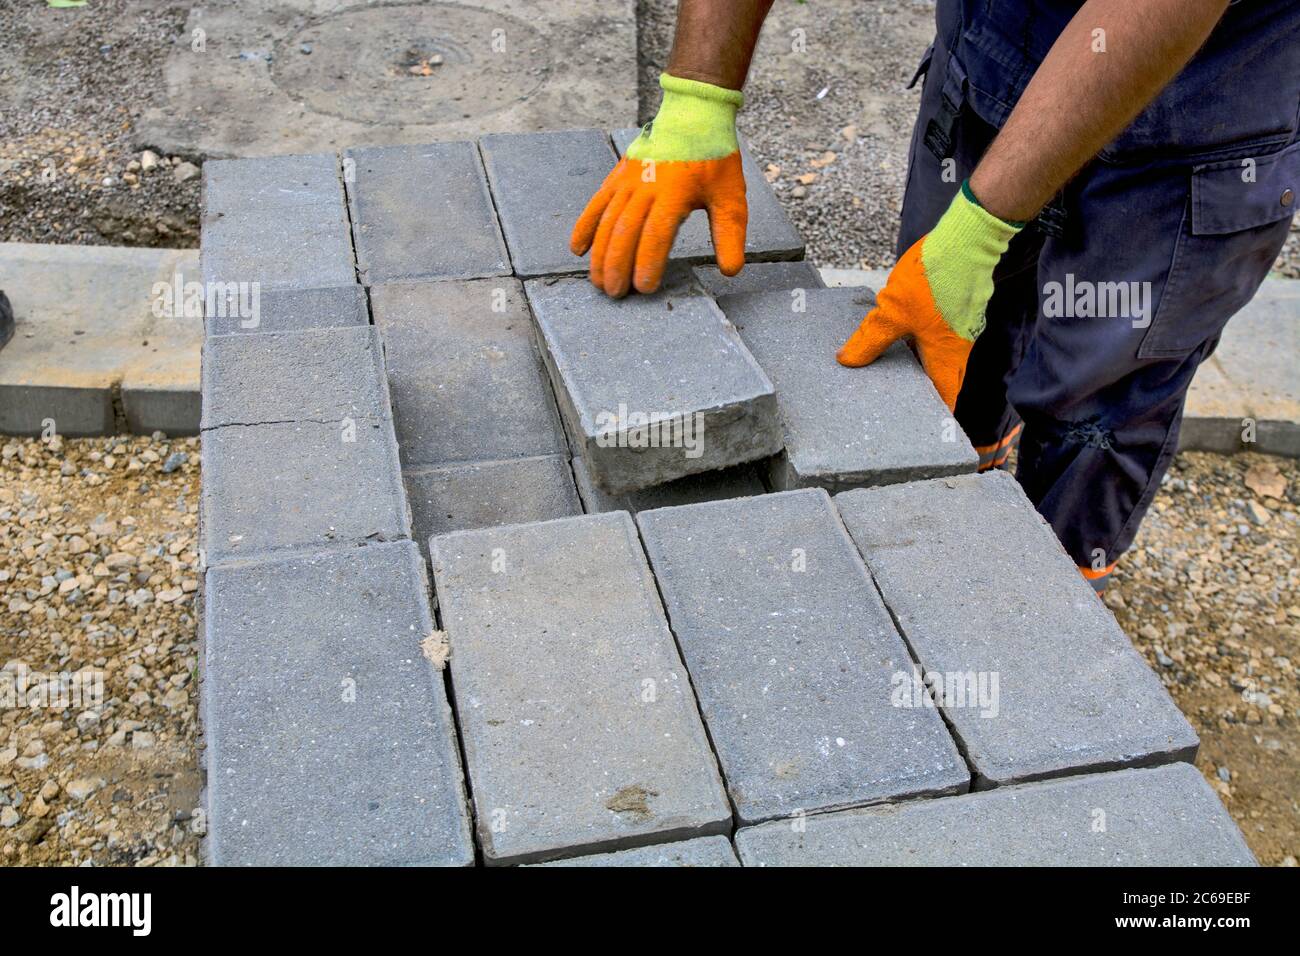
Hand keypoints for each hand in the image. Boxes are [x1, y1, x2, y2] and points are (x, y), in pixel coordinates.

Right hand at [570, 73, 747, 296]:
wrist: (693, 114)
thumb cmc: (714, 157)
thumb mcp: (730, 195)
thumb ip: (729, 234)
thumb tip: (731, 271)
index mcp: (675, 192)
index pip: (655, 233)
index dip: (647, 262)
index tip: (644, 287)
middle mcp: (646, 186)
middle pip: (624, 231)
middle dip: (618, 265)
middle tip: (616, 294)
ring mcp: (628, 181)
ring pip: (607, 221)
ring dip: (599, 253)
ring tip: (598, 282)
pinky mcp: (617, 176)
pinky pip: (596, 204)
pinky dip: (584, 226)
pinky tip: (577, 249)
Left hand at [837, 182, 1021, 410]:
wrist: (967, 237)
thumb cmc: (934, 277)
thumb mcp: (892, 312)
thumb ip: (870, 340)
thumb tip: (847, 362)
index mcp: (947, 355)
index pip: (945, 396)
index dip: (937, 416)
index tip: (928, 434)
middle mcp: (959, 344)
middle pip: (941, 378)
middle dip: (922, 392)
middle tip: (899, 406)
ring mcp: (960, 324)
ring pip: (938, 353)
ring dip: (919, 364)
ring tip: (892, 372)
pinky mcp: (956, 305)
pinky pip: (937, 332)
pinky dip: (920, 340)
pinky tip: (900, 334)